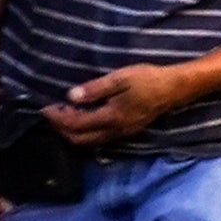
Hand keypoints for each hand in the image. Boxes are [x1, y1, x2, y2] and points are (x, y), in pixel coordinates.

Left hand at [47, 63, 183, 148]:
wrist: (175, 89)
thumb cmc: (148, 80)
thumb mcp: (121, 78)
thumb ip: (95, 89)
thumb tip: (70, 96)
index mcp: (110, 117)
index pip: (75, 123)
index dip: (57, 117)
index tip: (45, 107)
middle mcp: (113, 131)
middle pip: (78, 139)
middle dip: (60, 129)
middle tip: (51, 114)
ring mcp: (121, 134)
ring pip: (88, 142)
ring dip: (72, 133)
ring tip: (64, 118)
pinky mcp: (126, 131)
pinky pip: (98, 139)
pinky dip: (84, 133)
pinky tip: (84, 120)